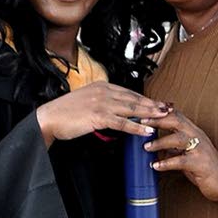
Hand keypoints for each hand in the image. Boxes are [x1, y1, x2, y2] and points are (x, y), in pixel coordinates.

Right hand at [36, 82, 168, 145]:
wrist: (49, 118)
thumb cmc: (65, 114)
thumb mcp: (87, 103)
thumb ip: (102, 104)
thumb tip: (114, 113)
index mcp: (102, 86)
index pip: (129, 92)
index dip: (145, 98)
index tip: (157, 103)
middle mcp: (104, 91)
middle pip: (134, 98)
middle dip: (153, 104)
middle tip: (168, 108)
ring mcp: (102, 103)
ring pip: (131, 108)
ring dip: (149, 113)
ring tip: (164, 117)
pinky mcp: (99, 116)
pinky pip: (122, 122)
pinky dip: (136, 126)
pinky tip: (146, 130)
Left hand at [143, 109, 217, 203]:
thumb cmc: (206, 168)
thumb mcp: (188, 155)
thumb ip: (173, 149)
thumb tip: (156, 147)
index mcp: (194, 132)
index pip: (177, 115)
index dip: (160, 112)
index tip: (145, 112)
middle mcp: (198, 137)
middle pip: (177, 121)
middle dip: (158, 120)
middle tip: (142, 123)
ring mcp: (200, 150)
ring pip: (178, 139)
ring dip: (160, 142)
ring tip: (147, 147)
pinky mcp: (199, 164)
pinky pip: (180, 161)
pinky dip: (166, 163)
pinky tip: (156, 166)